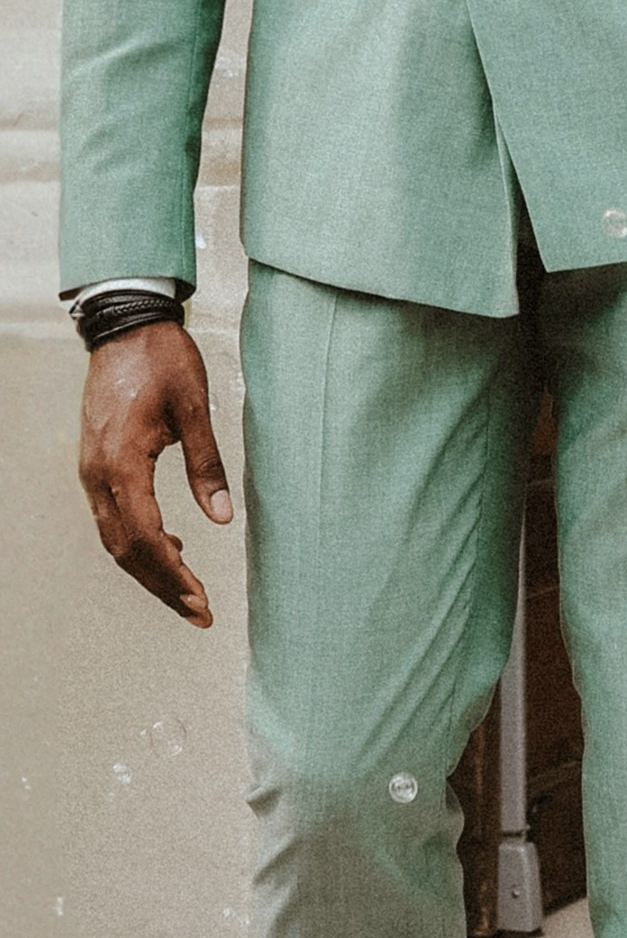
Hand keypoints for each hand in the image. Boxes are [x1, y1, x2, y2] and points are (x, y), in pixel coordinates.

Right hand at [78, 324, 233, 628]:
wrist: (125, 326)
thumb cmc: (162, 359)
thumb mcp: (196, 406)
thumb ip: (208, 464)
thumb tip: (223, 517)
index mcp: (123, 464)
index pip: (146, 538)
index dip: (174, 574)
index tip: (201, 599)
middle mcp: (99, 475)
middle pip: (126, 549)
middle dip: (163, 585)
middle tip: (199, 611)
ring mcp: (92, 471)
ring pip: (116, 538)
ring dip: (149, 568)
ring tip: (188, 589)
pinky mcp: (96, 463)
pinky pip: (113, 517)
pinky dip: (138, 540)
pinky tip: (170, 545)